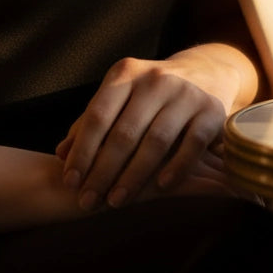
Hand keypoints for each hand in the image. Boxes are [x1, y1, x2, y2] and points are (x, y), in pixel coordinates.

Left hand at [56, 44, 257, 211]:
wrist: (206, 72)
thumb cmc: (151, 94)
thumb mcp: (120, 97)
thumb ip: (91, 123)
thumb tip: (60, 154)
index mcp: (126, 73)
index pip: (98, 115)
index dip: (82, 151)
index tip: (70, 182)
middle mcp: (156, 79)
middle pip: (124, 132)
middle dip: (103, 171)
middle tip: (88, 201)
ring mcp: (186, 93)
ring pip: (156, 141)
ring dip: (133, 176)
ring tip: (116, 201)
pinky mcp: (212, 110)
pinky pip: (191, 144)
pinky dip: (176, 168)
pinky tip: (159, 188)